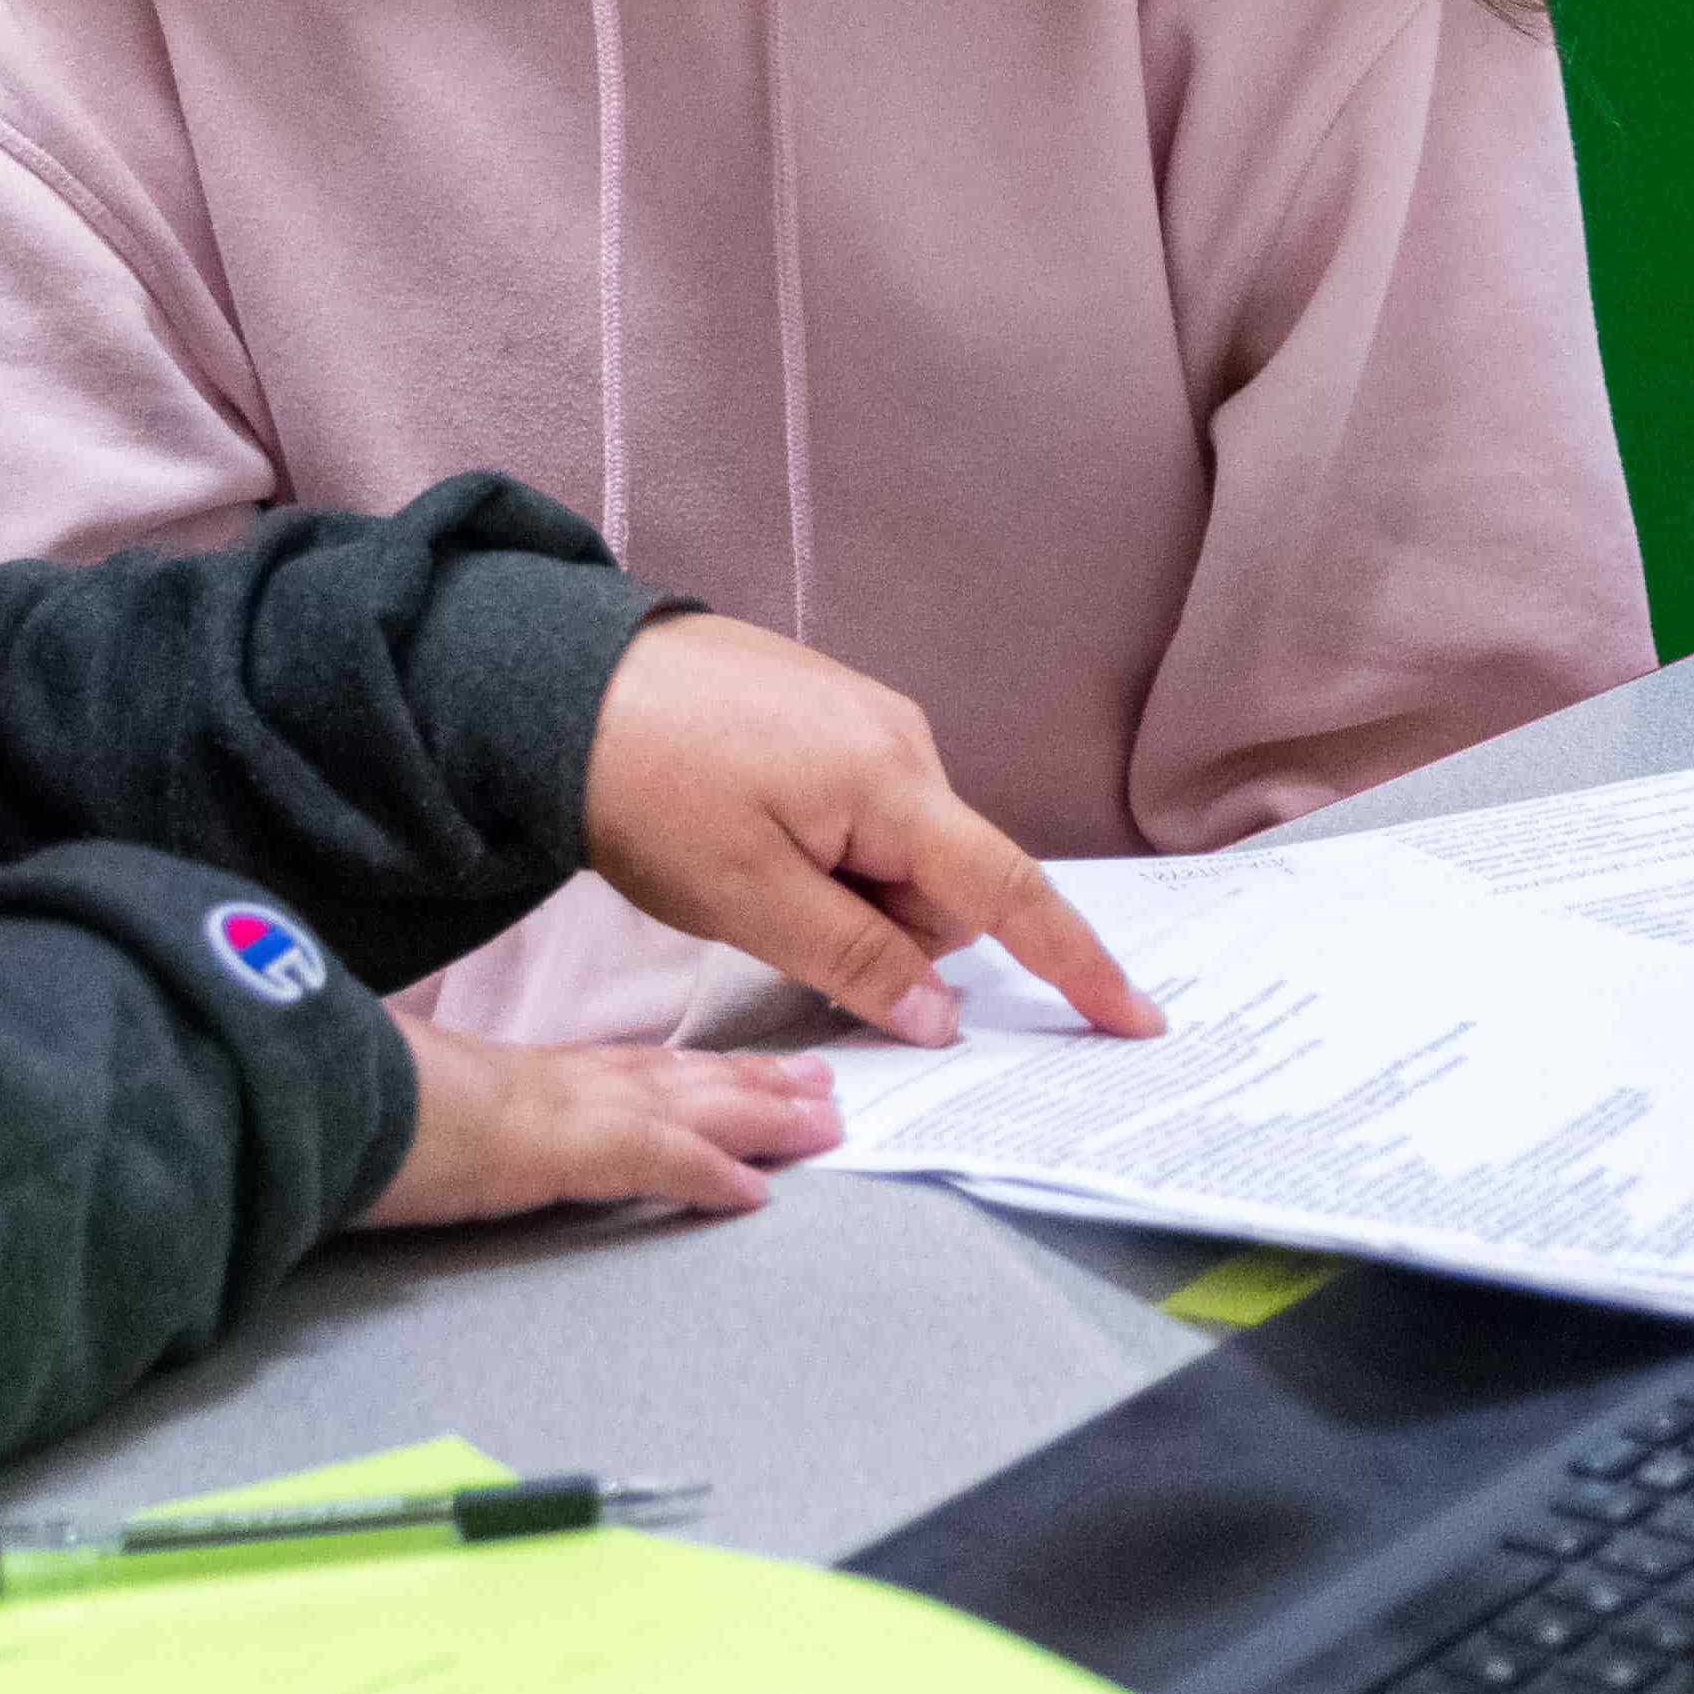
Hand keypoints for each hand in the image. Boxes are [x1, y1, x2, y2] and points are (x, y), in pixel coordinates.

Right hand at [356, 1019, 843, 1225]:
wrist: (319, 1093)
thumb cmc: (352, 1102)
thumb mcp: (418, 1108)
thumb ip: (452, 1121)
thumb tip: (448, 1140)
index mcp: (528, 1078)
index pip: (634, 1068)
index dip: (698, 1071)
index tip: (747, 1069)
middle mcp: (560, 1082)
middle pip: (680, 1077)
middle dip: (755, 1082)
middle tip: (823, 1086)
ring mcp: (565, 1108)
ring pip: (690, 1104)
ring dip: (761, 1113)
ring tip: (822, 1122)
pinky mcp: (559, 1144)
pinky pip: (655, 1159)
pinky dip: (709, 1171)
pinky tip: (755, 1190)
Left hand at [576, 615, 1157, 1046]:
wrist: (556, 677)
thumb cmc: (645, 785)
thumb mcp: (747, 901)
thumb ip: (857, 962)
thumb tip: (942, 1014)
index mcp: (892, 783)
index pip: (1010, 891)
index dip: (1075, 963)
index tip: (1137, 1016)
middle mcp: (899, 739)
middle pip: (941, 887)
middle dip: (884, 932)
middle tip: (773, 918)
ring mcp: (861, 718)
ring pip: (894, 856)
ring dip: (842, 892)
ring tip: (739, 864)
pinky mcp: (822, 713)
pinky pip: (858, 813)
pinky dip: (820, 850)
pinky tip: (742, 832)